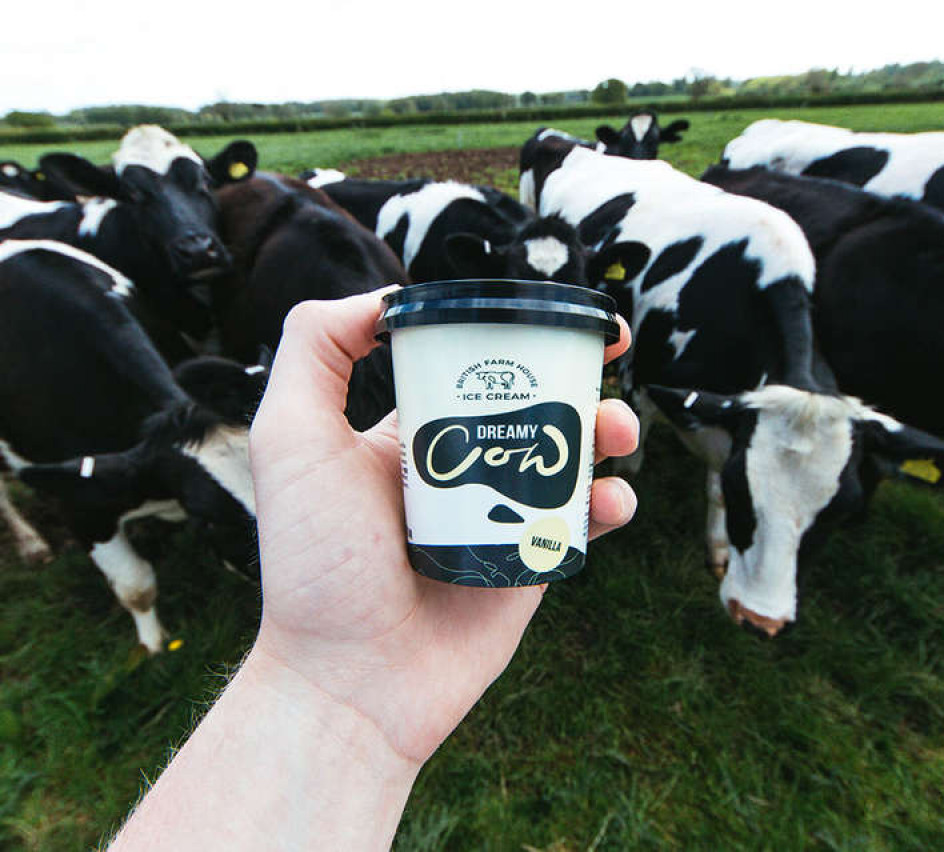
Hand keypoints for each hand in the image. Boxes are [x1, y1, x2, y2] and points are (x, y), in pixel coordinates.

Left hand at [247, 288, 638, 765]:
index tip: (557, 310)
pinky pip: (583, 521)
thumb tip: (384, 297)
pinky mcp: (531, 562)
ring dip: (606, 430)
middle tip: (606, 359)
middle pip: (533, 402)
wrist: (351, 678)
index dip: (515, 331)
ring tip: (615, 431)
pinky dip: (611, 502)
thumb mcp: (290, 437)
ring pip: (569, 456)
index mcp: (410, 433)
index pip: (470, 364)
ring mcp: (500, 515)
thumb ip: (315, 350)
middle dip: (576, 373)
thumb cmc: (317, 560)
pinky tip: (610, 500)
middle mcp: (460, 467)